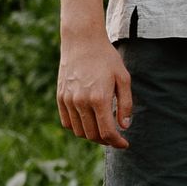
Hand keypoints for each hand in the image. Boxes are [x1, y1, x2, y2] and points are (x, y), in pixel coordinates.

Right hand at [58, 34, 134, 148]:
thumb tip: (124, 126)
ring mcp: (68, 100)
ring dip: (92, 136)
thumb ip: (126, 104)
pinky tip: (88, 123)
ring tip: (103, 130)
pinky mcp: (60, 97)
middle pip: (93, 135)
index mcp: (99, 98)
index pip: (107, 132)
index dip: (117, 142)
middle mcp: (81, 102)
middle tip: (115, 138)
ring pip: (79, 131)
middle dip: (106, 140)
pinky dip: (78, 128)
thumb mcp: (123, 78)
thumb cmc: (106, 58)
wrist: (82, 41)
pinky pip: (67, 122)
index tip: (124, 144)